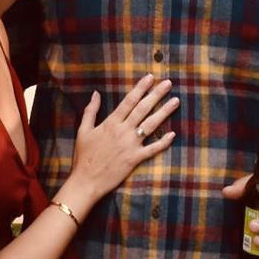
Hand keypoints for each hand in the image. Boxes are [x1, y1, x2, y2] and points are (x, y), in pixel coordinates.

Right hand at [69, 75, 177, 204]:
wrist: (86, 181)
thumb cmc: (83, 156)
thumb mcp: (83, 130)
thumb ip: (90, 111)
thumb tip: (96, 93)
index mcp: (110, 123)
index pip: (129, 101)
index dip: (141, 88)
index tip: (150, 78)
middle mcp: (123, 131)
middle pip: (143, 108)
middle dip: (156, 94)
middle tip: (168, 83)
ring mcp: (130, 145)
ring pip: (151, 125)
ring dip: (164, 112)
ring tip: (175, 101)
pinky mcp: (135, 159)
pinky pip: (152, 149)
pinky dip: (163, 142)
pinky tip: (173, 134)